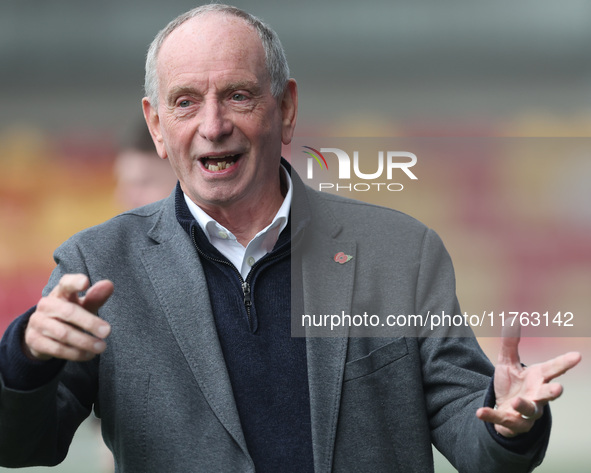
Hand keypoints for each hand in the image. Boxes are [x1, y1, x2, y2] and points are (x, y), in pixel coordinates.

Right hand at [24, 274, 113, 361]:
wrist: (43, 332)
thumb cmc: (70, 313)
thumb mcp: (84, 305)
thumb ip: (96, 297)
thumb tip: (109, 284)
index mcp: (60, 292)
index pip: (66, 283)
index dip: (75, 282)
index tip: (85, 282)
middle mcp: (46, 305)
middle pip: (68, 312)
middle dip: (89, 322)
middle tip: (107, 332)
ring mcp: (38, 322)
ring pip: (63, 333)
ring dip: (84, 342)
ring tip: (101, 347)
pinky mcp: (34, 340)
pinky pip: (57, 348)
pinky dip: (75, 353)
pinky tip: (89, 355)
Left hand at [476, 318, 580, 436]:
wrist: (504, 410)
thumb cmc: (513, 384)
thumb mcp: (507, 361)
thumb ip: (510, 343)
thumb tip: (513, 318)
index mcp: (538, 378)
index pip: (553, 369)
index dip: (565, 363)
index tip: (577, 356)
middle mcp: (537, 395)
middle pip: (547, 394)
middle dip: (553, 392)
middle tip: (558, 388)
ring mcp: (526, 411)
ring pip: (530, 411)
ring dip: (524, 406)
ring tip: (516, 401)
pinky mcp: (512, 422)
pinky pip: (503, 420)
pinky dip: (492, 416)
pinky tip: (480, 412)